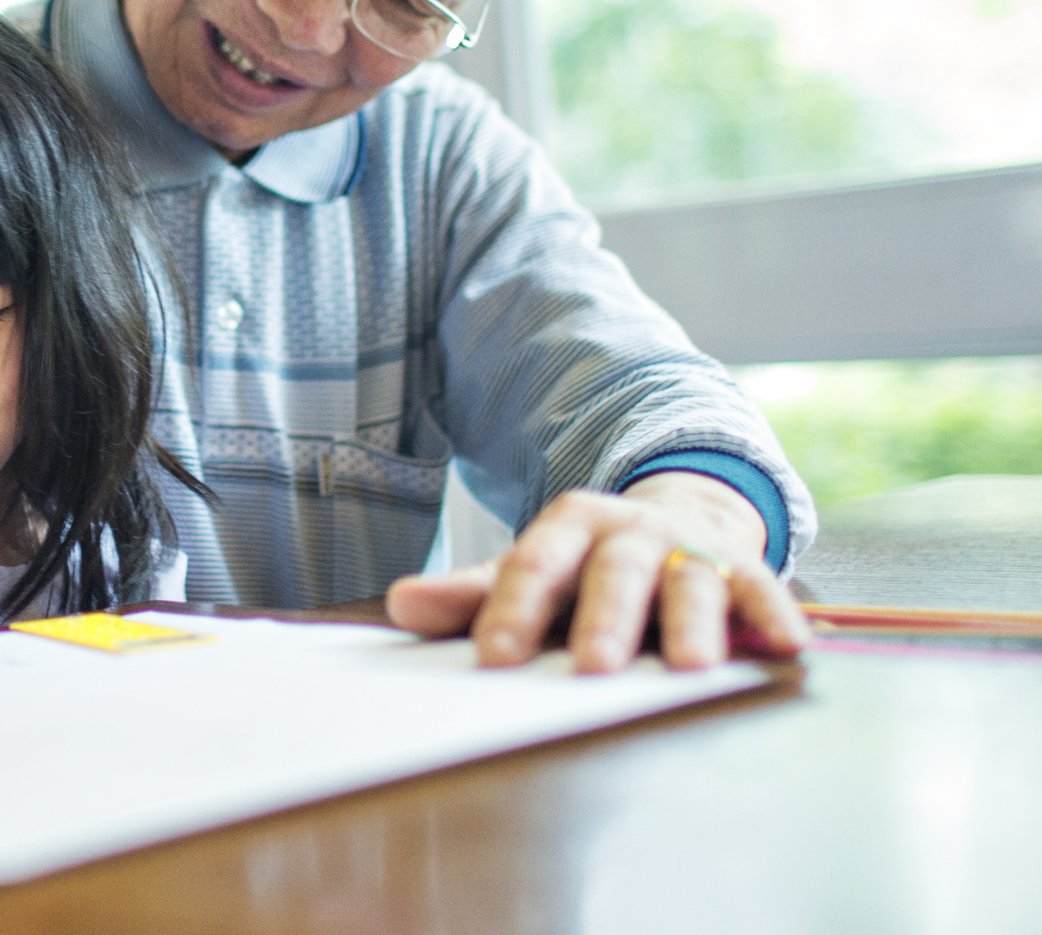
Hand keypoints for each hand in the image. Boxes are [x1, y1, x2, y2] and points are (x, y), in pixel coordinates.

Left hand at [384, 474, 809, 672]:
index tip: (494, 658)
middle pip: (617, 571)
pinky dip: (776, 618)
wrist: (673, 520)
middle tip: (594, 667)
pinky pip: (763, 592)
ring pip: (692, 580)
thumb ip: (473, 595)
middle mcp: (631, 533)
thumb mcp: (531, 573)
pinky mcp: (745, 571)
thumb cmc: (586, 568)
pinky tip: (788, 648)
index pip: (535, 566)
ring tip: (692, 667)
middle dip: (605, 618)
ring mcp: (691, 549)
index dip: (514, 610)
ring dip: (695, 622)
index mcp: (569, 528)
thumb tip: (399, 604)